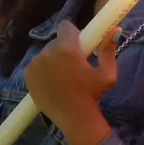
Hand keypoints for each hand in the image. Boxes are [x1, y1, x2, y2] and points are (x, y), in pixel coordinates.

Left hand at [24, 21, 116, 144]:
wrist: (74, 117)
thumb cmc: (92, 94)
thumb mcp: (107, 74)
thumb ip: (108, 49)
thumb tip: (116, 29)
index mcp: (67, 49)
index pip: (65, 26)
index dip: (73, 34)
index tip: (79, 45)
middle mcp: (47, 53)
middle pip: (56, 41)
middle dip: (64, 48)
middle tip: (73, 65)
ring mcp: (35, 64)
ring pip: (45, 53)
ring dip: (53, 59)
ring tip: (63, 76)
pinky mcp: (28, 75)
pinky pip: (36, 65)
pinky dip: (43, 70)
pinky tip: (52, 82)